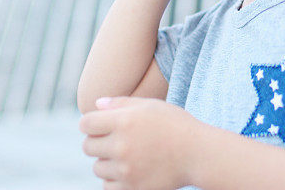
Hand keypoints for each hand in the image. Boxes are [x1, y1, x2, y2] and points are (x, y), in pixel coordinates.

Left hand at [79, 96, 202, 189]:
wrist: (199, 154)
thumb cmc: (176, 124)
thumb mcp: (151, 105)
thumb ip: (121, 103)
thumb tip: (96, 105)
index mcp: (124, 121)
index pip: (85, 123)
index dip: (90, 123)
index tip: (99, 125)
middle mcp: (121, 146)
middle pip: (88, 146)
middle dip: (97, 142)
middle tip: (115, 140)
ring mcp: (126, 169)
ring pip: (98, 168)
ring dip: (107, 162)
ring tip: (128, 155)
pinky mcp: (132, 188)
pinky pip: (108, 186)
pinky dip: (115, 180)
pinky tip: (130, 169)